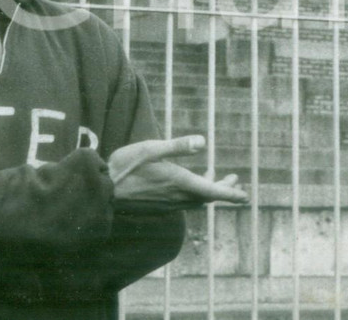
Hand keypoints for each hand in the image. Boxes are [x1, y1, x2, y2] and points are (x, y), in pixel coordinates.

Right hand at [109, 135, 248, 204]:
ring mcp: (167, 204)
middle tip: (236, 180)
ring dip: (209, 191)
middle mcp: (176, 197)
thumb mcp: (151, 148)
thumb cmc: (125, 166)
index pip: (212, 191)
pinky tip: (189, 184)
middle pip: (207, 197)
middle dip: (224, 189)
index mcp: (179, 182)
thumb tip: (203, 142)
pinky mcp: (158, 206)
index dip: (230, 193)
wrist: (102, 189)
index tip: (245, 196)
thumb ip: (178, 146)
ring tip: (216, 177)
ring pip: (196, 201)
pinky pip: (184, 202)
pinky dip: (194, 194)